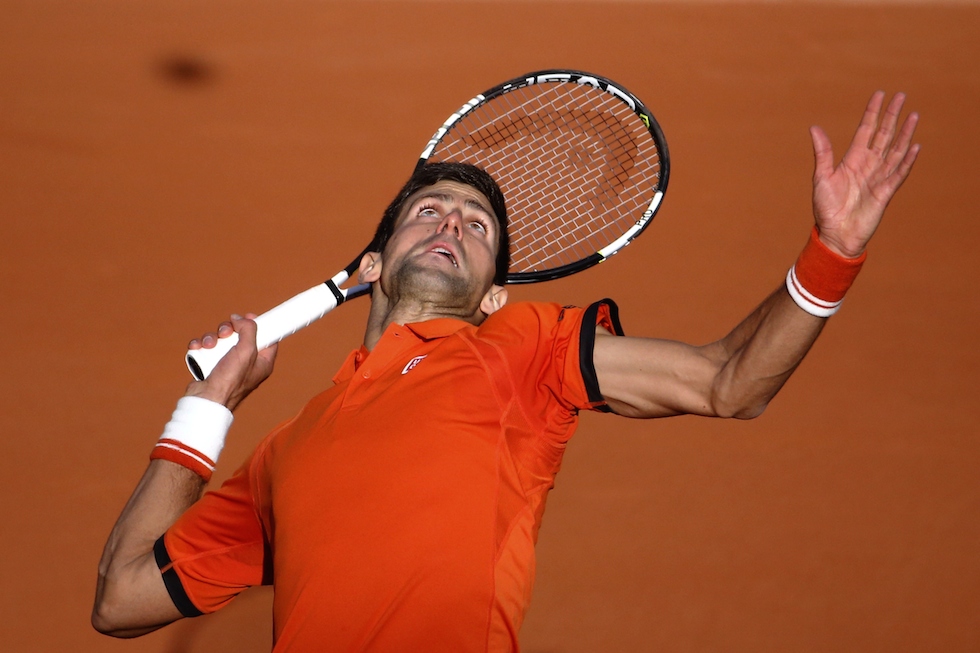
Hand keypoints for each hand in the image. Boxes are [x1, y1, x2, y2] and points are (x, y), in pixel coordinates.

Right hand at [184, 313, 277, 410]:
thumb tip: (240, 318)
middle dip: (229, 330)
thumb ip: (249, 330)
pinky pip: (206, 348)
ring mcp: (227, 364)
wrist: (207, 400)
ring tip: (209, 345)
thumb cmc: (231, 381)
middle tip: (225, 333)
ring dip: (212, 337)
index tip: (250, 317)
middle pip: (240, 335)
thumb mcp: (247, 351)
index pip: (267, 338)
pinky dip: (201, 345)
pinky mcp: (211, 365)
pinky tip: (197, 347)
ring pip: (221, 340)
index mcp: (262, 362)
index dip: (259, 325)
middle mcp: (246, 363)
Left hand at [810, 91, 919, 257]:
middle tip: (901, 95)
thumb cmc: (826, 207)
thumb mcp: (822, 176)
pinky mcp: (886, 191)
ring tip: (913, 115)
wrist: (835, 233)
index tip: (880, 94)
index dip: (873, 112)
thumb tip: (814, 127)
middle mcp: (868, 165)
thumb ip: (823, 152)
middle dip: (892, 116)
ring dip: (904, 133)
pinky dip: (908, 160)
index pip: (866, 130)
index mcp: (852, 159)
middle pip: (884, 135)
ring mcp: (879, 177)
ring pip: (896, 150)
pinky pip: (899, 173)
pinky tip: (915, 146)